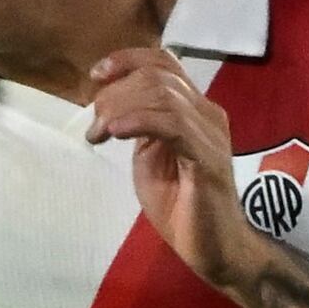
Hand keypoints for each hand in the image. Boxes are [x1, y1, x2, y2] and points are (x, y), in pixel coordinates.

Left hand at [85, 45, 260, 291]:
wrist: (213, 248)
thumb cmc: (181, 207)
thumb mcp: (151, 159)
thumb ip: (140, 128)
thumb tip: (113, 109)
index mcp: (193, 109)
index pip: (164, 62)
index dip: (127, 59)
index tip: (96, 76)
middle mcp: (206, 112)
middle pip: (157, 75)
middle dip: (115, 93)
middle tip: (95, 126)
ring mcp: (210, 133)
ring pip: (162, 94)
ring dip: (120, 108)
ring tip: (100, 133)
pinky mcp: (207, 157)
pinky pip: (172, 124)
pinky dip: (138, 121)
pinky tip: (116, 133)